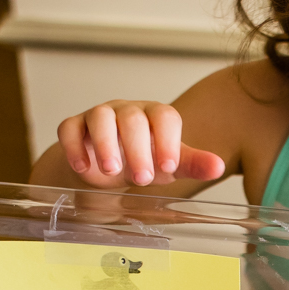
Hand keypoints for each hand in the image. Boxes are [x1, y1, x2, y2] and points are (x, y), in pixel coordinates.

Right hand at [57, 100, 224, 188]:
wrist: (109, 168)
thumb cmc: (144, 161)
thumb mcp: (170, 165)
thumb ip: (193, 164)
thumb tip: (219, 167)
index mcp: (155, 116)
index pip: (164, 117)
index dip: (167, 141)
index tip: (168, 168)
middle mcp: (127, 111)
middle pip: (132, 118)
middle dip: (137, 149)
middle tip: (142, 178)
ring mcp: (99, 116)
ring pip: (99, 117)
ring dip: (105, 143)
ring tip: (112, 170)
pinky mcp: (74, 126)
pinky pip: (69, 128)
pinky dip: (74, 147)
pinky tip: (83, 168)